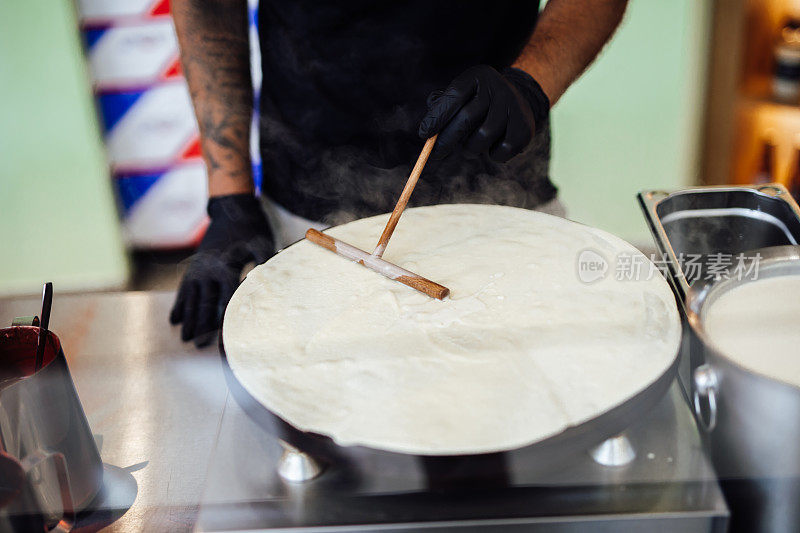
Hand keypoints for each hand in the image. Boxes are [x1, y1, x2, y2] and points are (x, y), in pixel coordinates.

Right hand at [170, 194, 273, 346]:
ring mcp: (198, 268)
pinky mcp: (193, 266)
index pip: (224, 300)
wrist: (231, 208)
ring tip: (183, 338)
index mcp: (226, 267)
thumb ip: (263, 264)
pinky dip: (179, 304)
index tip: (220, 338)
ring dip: (187, 319)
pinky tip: (173, 319)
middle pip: (203, 303)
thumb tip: (263, 282)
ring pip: (190, 298)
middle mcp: (208, 270)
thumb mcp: (262, 243)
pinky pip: (183, 289)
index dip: (221, 320)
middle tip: (197, 346)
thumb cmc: (251, 228)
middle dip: (200, 326)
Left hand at [419, 65, 549, 161]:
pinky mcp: (524, 126)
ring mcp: (513, 106)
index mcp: (478, 76)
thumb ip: (441, 107)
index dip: (437, 116)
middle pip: (466, 118)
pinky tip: (493, 146)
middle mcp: (497, 87)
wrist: (518, 102)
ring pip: (482, 136)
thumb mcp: (461, 96)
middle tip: (436, 154)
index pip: (454, 95)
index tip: (423, 134)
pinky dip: (492, 155)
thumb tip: (427, 130)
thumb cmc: (478, 102)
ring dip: (470, 149)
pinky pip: (500, 150)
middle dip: (447, 140)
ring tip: (470, 146)